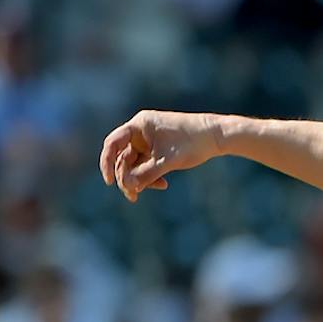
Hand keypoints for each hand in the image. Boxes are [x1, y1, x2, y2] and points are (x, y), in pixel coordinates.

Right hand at [98, 110, 225, 201]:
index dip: (107, 162)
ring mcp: (148, 141)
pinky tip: (163, 185)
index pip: (113, 143)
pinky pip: (146, 165)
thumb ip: (147, 174)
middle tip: (134, 196)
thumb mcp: (168, 161)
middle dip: (127, 177)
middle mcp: (141, 131)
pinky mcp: (157, 150)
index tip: (109, 181)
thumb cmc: (193, 143)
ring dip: (139, 179)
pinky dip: (150, 176)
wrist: (216, 136)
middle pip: (122, 157)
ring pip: (134, 164)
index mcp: (139, 125)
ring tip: (145, 193)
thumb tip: (128, 186)